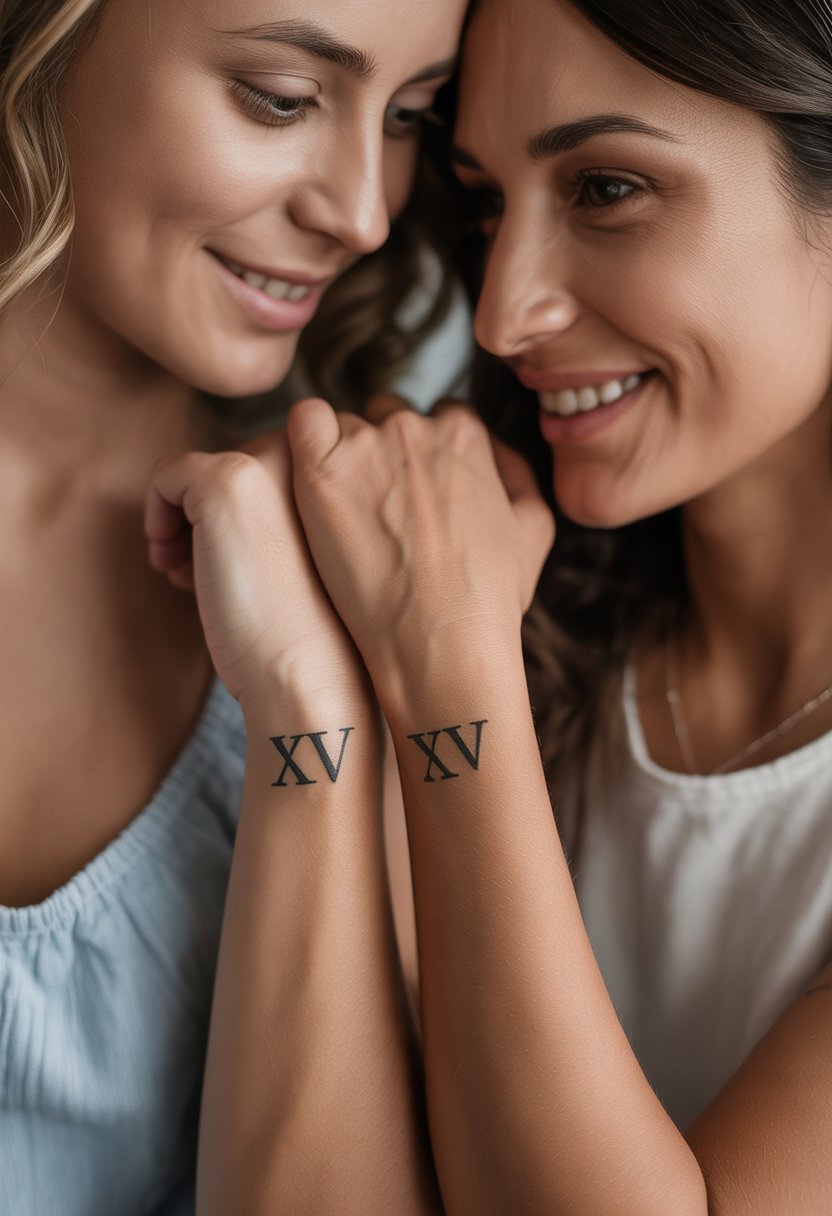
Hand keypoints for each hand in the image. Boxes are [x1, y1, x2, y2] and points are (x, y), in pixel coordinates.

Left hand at [144, 428, 364, 715]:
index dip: (236, 515)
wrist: (308, 671)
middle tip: (202, 574)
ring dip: (181, 523)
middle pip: (226, 465)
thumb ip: (274, 513)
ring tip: (188, 576)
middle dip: (204, 519)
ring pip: (196, 473)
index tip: (230, 563)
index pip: (261, 466)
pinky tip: (174, 567)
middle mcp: (309, 453)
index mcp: (336, 469)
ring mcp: (269, 459)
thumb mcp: (299, 554)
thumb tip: (208, 496)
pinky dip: (157, 516)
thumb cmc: (303, 628)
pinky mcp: (227, 476)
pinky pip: (166, 475)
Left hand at [286, 394, 554, 683]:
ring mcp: (366, 444)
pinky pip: (303, 421)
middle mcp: (415, 427)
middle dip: (381, 452)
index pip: (437, 417)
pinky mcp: (321, 469)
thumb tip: (496, 454)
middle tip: (375, 507)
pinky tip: (312, 484)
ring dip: (342, 457)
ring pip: (344, 426)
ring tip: (342, 514)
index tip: (412, 494)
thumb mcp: (534, 529)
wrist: (440, 638)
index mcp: (465, 435)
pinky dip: (303, 442)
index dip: (424, 457)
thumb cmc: (488, 595)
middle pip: (388, 416)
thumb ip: (518, 476)